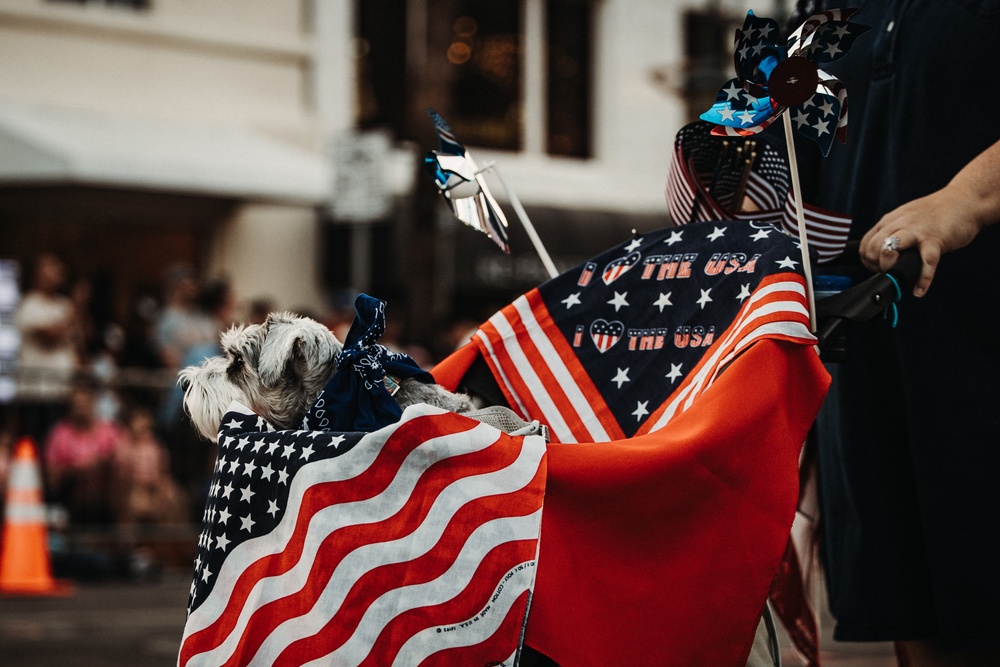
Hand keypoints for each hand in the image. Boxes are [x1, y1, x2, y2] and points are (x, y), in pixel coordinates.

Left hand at [860, 187, 983, 296]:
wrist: (965, 199)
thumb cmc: (936, 211)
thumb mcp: (905, 216)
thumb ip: (892, 231)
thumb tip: (880, 252)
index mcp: (890, 220)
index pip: (866, 243)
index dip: (867, 261)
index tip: (876, 268)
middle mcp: (899, 224)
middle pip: (872, 248)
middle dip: (875, 267)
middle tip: (888, 273)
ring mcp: (917, 231)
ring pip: (888, 250)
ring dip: (888, 268)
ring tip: (897, 276)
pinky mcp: (935, 240)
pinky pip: (925, 262)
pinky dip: (922, 280)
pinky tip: (919, 291)